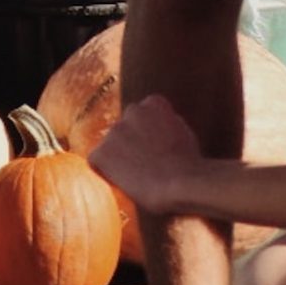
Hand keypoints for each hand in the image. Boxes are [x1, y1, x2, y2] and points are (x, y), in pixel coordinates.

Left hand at [90, 94, 202, 214]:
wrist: (181, 182)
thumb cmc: (189, 163)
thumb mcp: (183, 132)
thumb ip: (166, 123)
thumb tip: (158, 127)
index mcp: (154, 103)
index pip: (141, 115)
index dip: (145, 135)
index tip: (153, 150)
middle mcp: (132, 110)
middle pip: (124, 129)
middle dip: (129, 144)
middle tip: (143, 165)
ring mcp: (115, 130)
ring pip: (110, 146)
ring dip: (118, 158)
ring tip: (138, 177)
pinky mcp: (102, 151)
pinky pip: (96, 163)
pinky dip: (105, 172)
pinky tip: (123, 182)